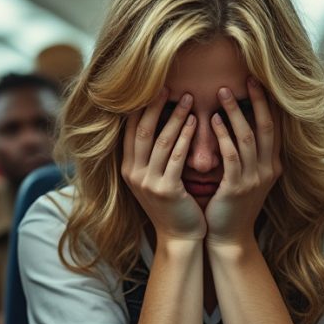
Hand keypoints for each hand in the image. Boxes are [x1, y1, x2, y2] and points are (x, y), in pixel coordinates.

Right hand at [121, 90, 205, 240]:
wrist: (180, 237)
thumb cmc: (172, 205)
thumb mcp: (154, 178)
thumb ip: (152, 154)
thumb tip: (158, 120)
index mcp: (128, 168)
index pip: (129, 130)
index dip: (139, 107)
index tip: (152, 87)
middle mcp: (133, 174)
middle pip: (141, 131)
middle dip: (154, 106)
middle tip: (168, 85)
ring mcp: (148, 183)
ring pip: (160, 141)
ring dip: (175, 117)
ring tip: (188, 98)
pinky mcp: (166, 190)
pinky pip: (176, 157)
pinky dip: (186, 137)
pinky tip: (195, 122)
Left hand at [204, 77, 281, 245]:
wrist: (228, 238)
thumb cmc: (230, 205)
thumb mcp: (243, 176)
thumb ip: (243, 153)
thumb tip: (235, 123)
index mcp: (271, 165)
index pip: (275, 127)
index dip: (269, 104)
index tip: (260, 81)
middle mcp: (268, 170)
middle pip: (267, 127)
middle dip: (259, 100)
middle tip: (248, 77)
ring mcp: (254, 179)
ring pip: (249, 138)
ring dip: (236, 112)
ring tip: (223, 92)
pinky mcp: (237, 188)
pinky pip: (232, 156)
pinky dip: (224, 136)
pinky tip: (213, 120)